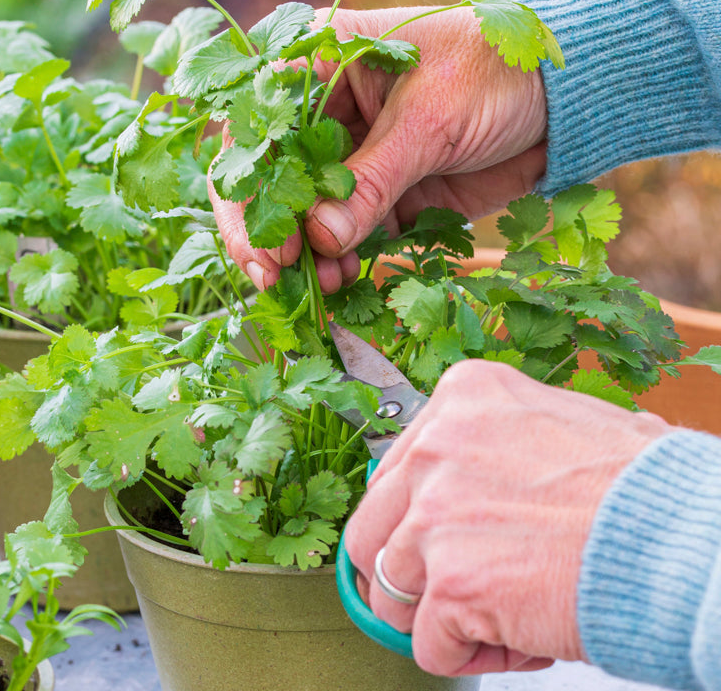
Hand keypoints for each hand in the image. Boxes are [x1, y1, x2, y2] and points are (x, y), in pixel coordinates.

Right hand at [211, 5, 547, 290]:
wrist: (563, 97)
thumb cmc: (495, 72)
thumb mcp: (429, 120)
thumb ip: (372, 180)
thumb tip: (320, 240)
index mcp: (321, 65)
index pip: (257, 130)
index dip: (248, 191)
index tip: (267, 243)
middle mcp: (326, 112)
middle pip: (271, 179)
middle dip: (270, 230)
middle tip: (277, 275)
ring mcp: (354, 157)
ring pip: (307, 213)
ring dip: (307, 253)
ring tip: (326, 282)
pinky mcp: (384, 193)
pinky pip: (349, 233)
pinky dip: (342, 259)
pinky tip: (345, 278)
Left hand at [344, 360, 673, 675]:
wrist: (680, 535)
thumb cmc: (635, 485)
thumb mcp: (550, 422)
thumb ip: (485, 444)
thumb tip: (442, 486)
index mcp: (462, 398)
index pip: (394, 472)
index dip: (414, 519)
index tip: (439, 542)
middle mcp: (436, 448)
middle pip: (371, 530)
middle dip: (406, 570)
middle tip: (447, 588)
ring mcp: (437, 514)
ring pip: (389, 590)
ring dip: (437, 615)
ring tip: (495, 616)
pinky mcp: (453, 582)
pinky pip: (427, 643)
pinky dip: (464, 654)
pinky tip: (513, 641)